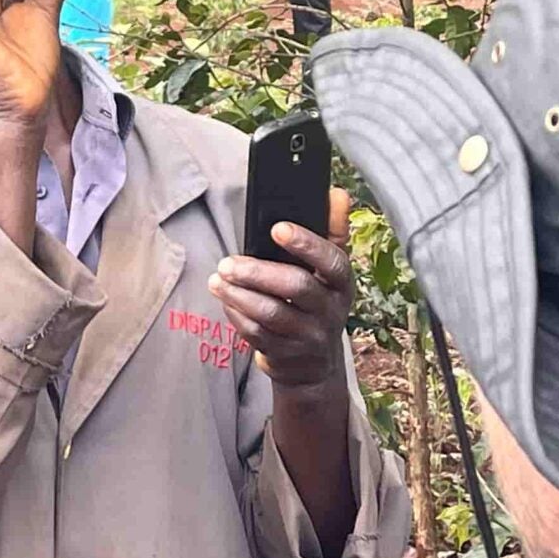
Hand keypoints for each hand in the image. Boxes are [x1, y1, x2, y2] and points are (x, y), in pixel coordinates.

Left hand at [210, 186, 352, 390]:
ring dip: (239, 294)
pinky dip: (236, 315)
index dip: (307, 244)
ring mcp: (309, 336)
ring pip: (272, 315)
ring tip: (217, 278)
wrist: (315, 363)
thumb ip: (332, 230)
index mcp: (341, 283)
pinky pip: (257, 334)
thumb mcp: (330, 269)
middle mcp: (330, 311)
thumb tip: (337, 194)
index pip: (331, 261)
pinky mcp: (285, 355)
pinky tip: (225, 298)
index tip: (278, 228)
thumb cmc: (318, 301)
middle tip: (227, 262)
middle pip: (296, 288)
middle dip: (258, 272)